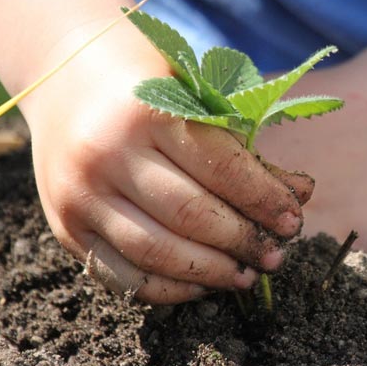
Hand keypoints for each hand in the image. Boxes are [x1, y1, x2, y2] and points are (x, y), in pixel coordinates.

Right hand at [22, 24, 312, 303]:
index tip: (292, 221)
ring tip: (246, 275)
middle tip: (275, 256)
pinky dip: (169, 288)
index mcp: (146, 111)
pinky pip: (122, 277)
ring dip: (212, 272)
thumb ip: (245, 149)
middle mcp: (106, 153)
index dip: (263, 199)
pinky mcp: (65, 227)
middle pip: (190, 214)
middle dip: (242, 241)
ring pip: (156, 252)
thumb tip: (301, 195)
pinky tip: (202, 284)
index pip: (220, 166)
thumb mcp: (198, 98)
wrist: (66, 77)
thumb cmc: (149, 84)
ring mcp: (80, 194)